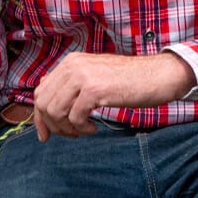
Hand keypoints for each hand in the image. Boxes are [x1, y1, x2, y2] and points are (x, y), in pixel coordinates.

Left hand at [31, 52, 195, 141]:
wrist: (157, 74)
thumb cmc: (128, 80)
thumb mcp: (94, 76)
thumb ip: (71, 84)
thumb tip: (45, 101)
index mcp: (70, 62)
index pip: (40, 92)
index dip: (40, 118)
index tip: (46, 135)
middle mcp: (73, 65)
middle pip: (44, 103)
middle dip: (54, 126)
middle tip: (73, 133)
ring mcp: (82, 76)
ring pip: (55, 111)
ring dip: (67, 129)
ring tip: (84, 129)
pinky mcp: (94, 89)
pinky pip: (74, 117)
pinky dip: (81, 128)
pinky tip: (94, 127)